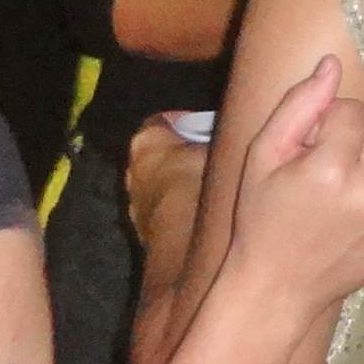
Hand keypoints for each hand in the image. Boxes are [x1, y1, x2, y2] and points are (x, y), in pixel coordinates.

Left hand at [123, 114, 206, 254]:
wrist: (181, 242)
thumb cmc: (197, 184)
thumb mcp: (219, 149)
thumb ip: (218, 139)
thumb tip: (231, 135)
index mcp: (145, 141)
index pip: (163, 120)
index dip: (187, 121)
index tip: (207, 127)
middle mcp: (132, 170)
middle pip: (158, 154)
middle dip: (181, 154)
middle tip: (210, 157)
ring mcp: (135, 204)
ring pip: (158, 185)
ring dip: (177, 185)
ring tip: (208, 187)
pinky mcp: (142, 232)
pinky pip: (161, 211)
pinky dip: (176, 209)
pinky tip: (199, 214)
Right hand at [212, 56, 363, 319]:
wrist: (279, 288)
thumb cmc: (263, 218)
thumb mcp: (263, 156)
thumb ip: (299, 105)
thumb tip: (332, 63)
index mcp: (331, 170)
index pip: (353, 110)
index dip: (329, 121)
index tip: (310, 146)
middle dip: (355, 135)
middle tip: (326, 164)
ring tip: (345, 183)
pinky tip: (361, 204)